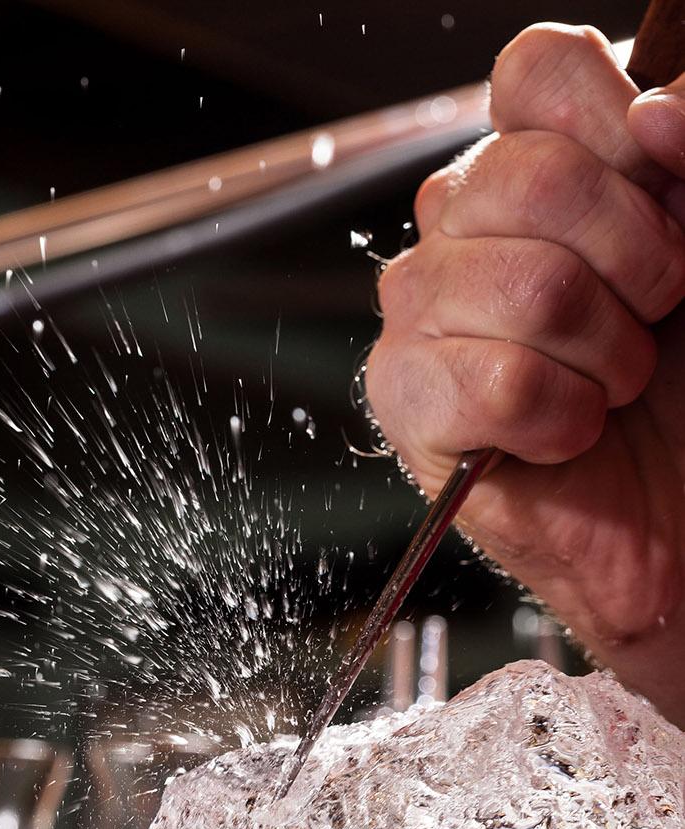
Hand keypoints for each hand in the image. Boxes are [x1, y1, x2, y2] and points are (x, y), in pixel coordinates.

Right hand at [364, 25, 684, 728]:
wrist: (678, 519)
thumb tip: (655, 114)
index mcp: (532, 168)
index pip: (537, 71)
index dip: (617, 121)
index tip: (671, 194)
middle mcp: (462, 229)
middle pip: (529, 174)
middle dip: (636, 261)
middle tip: (652, 318)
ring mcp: (422, 314)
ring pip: (526, 287)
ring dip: (606, 354)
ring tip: (608, 387)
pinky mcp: (408, 402)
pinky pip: (499, 383)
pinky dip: (565, 420)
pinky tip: (567, 436)